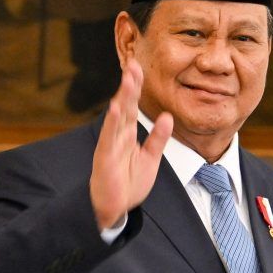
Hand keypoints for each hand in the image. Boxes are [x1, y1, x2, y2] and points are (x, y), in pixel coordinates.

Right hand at [89, 59, 172, 228]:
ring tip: (128, 79)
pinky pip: (109, 138)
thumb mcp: (150, 158)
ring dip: (123, 97)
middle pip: (124, 105)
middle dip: (129, 85)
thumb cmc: (128, 184)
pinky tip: (115, 108)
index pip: (132, 106)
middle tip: (133, 63)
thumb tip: (168, 117)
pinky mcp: (105, 157)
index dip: (136, 87)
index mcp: (127, 134)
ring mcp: (110, 145)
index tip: (139, 67)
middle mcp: (118, 135)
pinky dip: (112, 123)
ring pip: (118, 117)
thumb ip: (158, 138)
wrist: (114, 209)